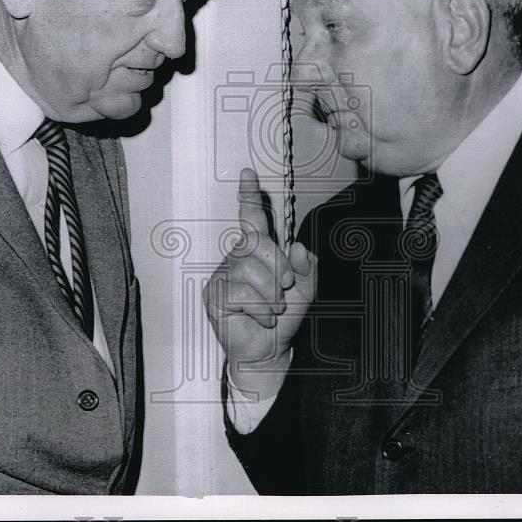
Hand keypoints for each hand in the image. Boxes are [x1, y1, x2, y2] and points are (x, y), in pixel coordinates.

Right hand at [203, 168, 316, 396]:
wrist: (270, 348)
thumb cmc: (284, 315)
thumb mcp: (306, 289)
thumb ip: (307, 267)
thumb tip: (299, 248)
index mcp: (258, 250)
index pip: (251, 217)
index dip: (249, 196)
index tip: (248, 174)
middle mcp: (236, 257)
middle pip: (256, 245)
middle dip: (278, 268)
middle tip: (284, 290)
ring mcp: (222, 276)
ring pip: (248, 271)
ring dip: (269, 295)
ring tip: (270, 309)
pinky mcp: (214, 296)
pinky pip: (239, 294)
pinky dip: (258, 309)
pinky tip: (260, 318)